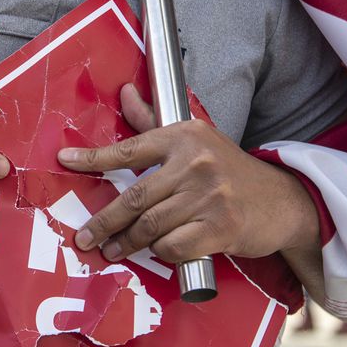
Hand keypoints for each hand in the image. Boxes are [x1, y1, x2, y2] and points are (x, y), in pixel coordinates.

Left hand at [57, 84, 318, 263]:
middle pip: (136, 198)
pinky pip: (174, 246)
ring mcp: (210, 195)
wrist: (281, 201)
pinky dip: (162, 252)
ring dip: (127, 243)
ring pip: (152, 226)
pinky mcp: (222, 227)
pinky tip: (158, 252)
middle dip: (104, 222)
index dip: (94, 158)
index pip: (130, 149)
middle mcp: (197, 162)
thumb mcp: (196, 140)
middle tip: (85, 239)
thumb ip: (153, 124)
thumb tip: (125, 93)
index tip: (65, 161)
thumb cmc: (229, 171)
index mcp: (185, 137)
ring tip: (112, 251)